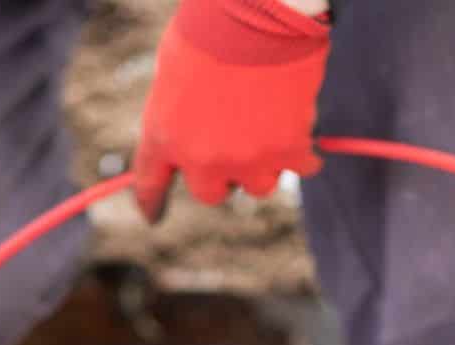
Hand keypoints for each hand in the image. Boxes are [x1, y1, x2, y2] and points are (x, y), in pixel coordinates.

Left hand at [133, 0, 331, 221]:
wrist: (254, 15)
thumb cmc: (210, 27)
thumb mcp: (174, 70)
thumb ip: (179, 112)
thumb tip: (198, 132)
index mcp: (163, 134)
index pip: (149, 181)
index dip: (151, 201)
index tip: (151, 215)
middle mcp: (201, 158)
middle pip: (212, 193)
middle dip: (224, 173)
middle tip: (238, 145)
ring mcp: (246, 158)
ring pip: (259, 185)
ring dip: (266, 163)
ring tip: (272, 127)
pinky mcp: (288, 150)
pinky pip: (302, 167)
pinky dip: (305, 152)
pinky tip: (303, 130)